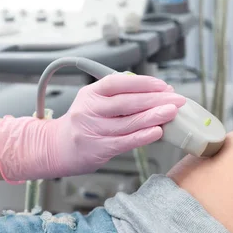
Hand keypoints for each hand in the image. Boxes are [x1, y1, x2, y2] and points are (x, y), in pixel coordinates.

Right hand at [0, 74, 186, 181]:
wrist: (56, 148)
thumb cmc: (83, 122)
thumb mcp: (94, 101)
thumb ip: (119, 95)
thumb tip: (156, 91)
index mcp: (91, 93)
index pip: (118, 83)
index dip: (142, 83)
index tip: (163, 85)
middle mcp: (89, 110)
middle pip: (126, 103)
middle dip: (155, 99)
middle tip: (176, 99)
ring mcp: (92, 130)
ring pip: (127, 122)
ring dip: (153, 117)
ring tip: (172, 112)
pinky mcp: (97, 149)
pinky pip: (124, 141)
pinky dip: (142, 136)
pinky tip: (157, 131)